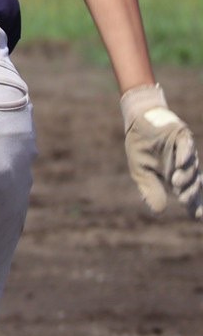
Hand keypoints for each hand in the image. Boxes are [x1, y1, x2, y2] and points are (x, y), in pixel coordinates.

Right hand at [121, 85, 202, 219]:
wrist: (138, 119)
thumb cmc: (141, 146)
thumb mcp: (141, 171)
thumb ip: (150, 189)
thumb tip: (159, 211)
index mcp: (176, 176)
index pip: (190, 194)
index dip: (195, 205)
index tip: (198, 216)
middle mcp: (185, 165)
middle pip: (194, 183)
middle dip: (191, 193)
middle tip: (184, 200)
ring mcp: (185, 151)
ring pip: (191, 166)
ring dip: (186, 176)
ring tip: (176, 183)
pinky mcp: (181, 136)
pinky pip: (186, 146)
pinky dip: (184, 155)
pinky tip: (180, 163)